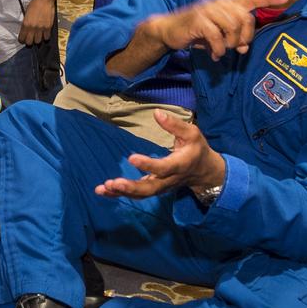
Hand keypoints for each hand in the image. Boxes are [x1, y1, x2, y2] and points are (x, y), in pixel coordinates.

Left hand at [19, 0, 56, 45]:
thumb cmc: (34, 4)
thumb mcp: (26, 14)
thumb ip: (26, 23)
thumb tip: (26, 30)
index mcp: (25, 24)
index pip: (22, 38)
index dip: (22, 40)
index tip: (23, 40)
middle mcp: (33, 28)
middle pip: (30, 42)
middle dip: (29, 41)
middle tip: (30, 39)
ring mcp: (41, 28)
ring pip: (38, 41)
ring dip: (37, 39)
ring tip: (37, 36)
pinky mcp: (48, 27)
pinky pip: (46, 37)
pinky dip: (45, 37)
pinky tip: (44, 33)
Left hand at [96, 110, 224, 199]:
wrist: (203, 171)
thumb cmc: (196, 148)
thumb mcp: (192, 133)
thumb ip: (174, 124)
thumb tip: (156, 112)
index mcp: (179, 165)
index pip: (163, 168)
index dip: (148, 164)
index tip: (131, 157)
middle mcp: (169, 179)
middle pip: (150, 188)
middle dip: (131, 187)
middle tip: (114, 182)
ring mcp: (161, 187)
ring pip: (142, 194)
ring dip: (122, 192)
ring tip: (103, 188)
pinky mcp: (153, 188)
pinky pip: (137, 194)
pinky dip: (119, 194)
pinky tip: (103, 190)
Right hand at [144, 0, 286, 59]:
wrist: (169, 29)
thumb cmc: (197, 31)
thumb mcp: (218, 32)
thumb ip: (234, 36)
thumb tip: (245, 48)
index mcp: (226, 2)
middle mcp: (219, 2)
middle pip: (245, 17)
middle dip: (246, 36)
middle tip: (240, 48)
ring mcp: (208, 9)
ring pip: (233, 26)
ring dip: (231, 44)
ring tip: (224, 51)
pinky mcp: (198, 20)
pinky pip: (217, 36)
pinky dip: (219, 49)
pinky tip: (216, 55)